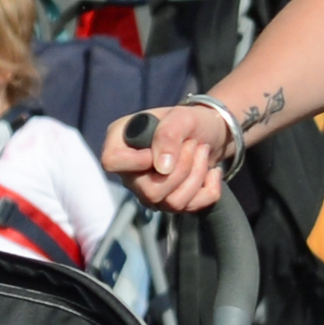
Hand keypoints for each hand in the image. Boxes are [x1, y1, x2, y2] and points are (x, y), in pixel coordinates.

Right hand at [102, 97, 238, 212]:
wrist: (211, 134)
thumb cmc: (189, 121)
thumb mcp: (181, 117)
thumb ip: (168, 135)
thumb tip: (162, 168)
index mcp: (122, 143)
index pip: (111, 162)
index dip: (135, 162)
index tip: (157, 151)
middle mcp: (131, 172)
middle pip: (149, 191)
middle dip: (181, 168)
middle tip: (193, 144)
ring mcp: (150, 191)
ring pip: (172, 202)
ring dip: (197, 175)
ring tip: (202, 151)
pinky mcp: (171, 202)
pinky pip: (191, 207)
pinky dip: (209, 189)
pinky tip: (212, 173)